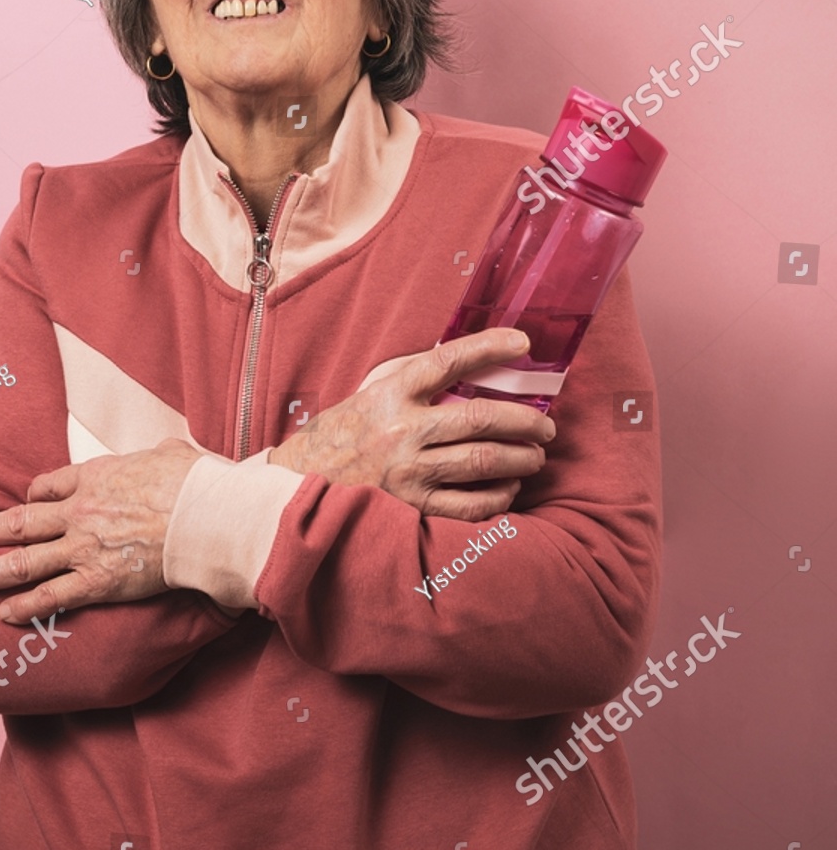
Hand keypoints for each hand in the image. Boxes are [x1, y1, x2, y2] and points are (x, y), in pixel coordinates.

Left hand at [0, 438, 201, 622]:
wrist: (207, 515)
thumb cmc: (196, 482)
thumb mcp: (171, 453)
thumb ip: (159, 456)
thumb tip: (171, 453)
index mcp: (95, 477)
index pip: (47, 487)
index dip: (31, 497)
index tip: (26, 504)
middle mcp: (79, 512)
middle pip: (19, 522)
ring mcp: (84, 548)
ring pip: (22, 561)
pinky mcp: (99, 581)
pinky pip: (51, 596)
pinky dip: (24, 606)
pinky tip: (3, 613)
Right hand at [268, 330, 555, 522]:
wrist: (303, 483)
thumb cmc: (348, 431)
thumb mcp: (374, 389)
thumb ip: (416, 376)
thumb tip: (475, 363)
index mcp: (392, 392)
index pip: (448, 361)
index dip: (489, 347)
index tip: (523, 343)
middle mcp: (401, 430)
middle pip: (480, 419)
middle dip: (525, 421)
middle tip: (546, 426)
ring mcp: (407, 471)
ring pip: (482, 461)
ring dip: (521, 458)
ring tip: (535, 455)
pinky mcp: (411, 506)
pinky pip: (469, 505)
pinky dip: (498, 497)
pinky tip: (509, 488)